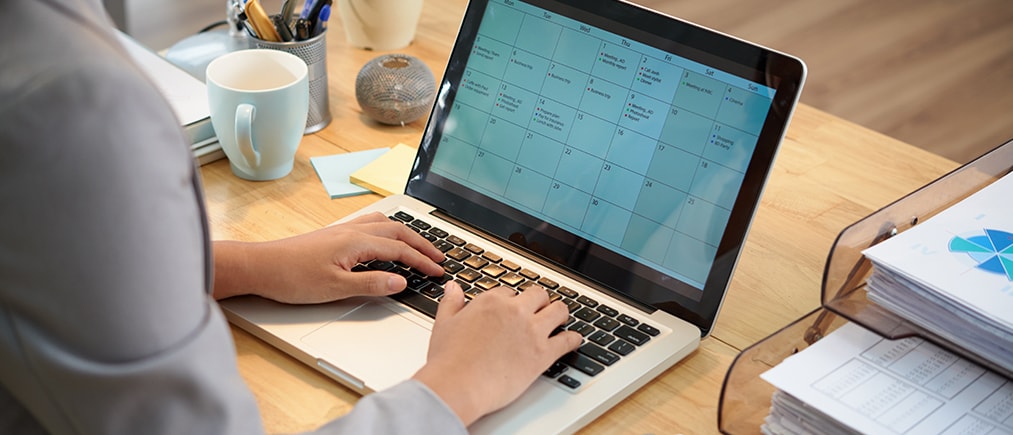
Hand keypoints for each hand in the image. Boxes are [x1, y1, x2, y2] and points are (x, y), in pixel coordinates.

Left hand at [212, 212, 444, 302]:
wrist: (261, 266)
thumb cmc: (291, 277)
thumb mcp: (335, 288)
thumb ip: (371, 283)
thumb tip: (401, 281)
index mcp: (356, 242)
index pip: (399, 249)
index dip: (422, 261)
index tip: (438, 271)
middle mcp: (352, 231)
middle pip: (397, 231)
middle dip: (421, 243)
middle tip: (438, 257)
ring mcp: (342, 230)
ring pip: (384, 224)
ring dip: (405, 233)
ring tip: (419, 245)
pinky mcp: (333, 234)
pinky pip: (370, 225)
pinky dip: (388, 229)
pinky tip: (385, 238)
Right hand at [412, 281, 581, 425]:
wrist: (458, 385)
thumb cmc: (448, 360)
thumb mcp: (444, 324)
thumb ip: (451, 303)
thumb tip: (453, 287)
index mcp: (491, 302)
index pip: (510, 292)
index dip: (512, 300)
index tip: (513, 308)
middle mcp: (514, 311)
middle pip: (538, 295)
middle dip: (539, 301)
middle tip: (540, 309)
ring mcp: (532, 331)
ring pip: (559, 310)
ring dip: (560, 313)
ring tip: (560, 318)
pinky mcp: (543, 353)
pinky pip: (568, 340)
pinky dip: (573, 339)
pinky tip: (573, 340)